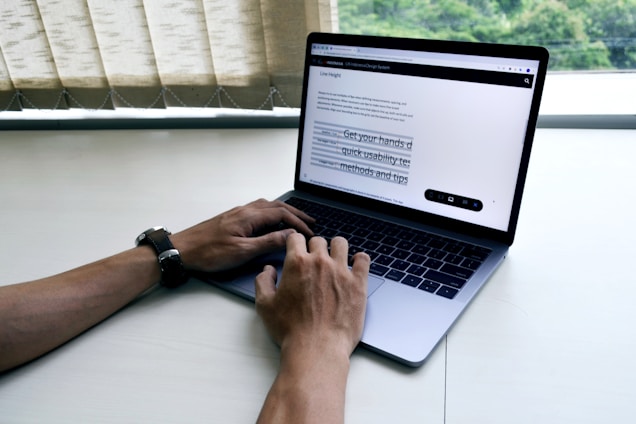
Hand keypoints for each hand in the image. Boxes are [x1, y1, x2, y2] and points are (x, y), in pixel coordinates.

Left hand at [170, 198, 313, 272]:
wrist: (183, 249)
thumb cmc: (209, 252)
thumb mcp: (243, 251)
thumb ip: (268, 242)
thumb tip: (289, 235)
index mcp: (250, 216)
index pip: (282, 214)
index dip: (299, 222)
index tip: (310, 232)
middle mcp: (245, 210)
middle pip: (277, 207)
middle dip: (296, 214)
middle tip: (310, 222)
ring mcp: (238, 213)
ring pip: (267, 206)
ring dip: (284, 212)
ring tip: (295, 220)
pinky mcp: (232, 219)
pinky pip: (258, 210)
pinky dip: (272, 213)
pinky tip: (271, 221)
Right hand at [255, 234, 369, 357]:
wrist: (317, 348)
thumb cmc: (291, 330)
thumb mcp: (265, 306)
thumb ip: (263, 282)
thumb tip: (268, 270)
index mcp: (297, 263)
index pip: (296, 238)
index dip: (295, 243)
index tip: (297, 249)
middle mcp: (320, 262)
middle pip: (318, 241)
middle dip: (314, 248)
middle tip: (314, 260)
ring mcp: (341, 271)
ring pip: (341, 244)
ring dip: (336, 248)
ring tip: (335, 259)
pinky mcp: (358, 283)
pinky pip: (363, 259)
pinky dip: (359, 260)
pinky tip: (355, 265)